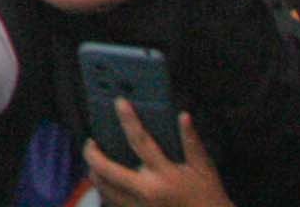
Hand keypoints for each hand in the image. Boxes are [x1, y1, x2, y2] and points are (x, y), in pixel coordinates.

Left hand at [85, 106, 236, 206]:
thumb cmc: (208, 194)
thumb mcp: (204, 167)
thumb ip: (192, 142)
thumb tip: (183, 116)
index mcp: (164, 174)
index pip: (140, 141)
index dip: (128, 119)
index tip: (119, 102)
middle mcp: (147, 190)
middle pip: (106, 170)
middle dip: (92, 153)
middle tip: (91, 142)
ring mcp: (139, 205)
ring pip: (104, 187)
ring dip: (95, 172)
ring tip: (96, 160)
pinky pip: (112, 200)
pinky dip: (106, 188)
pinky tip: (107, 178)